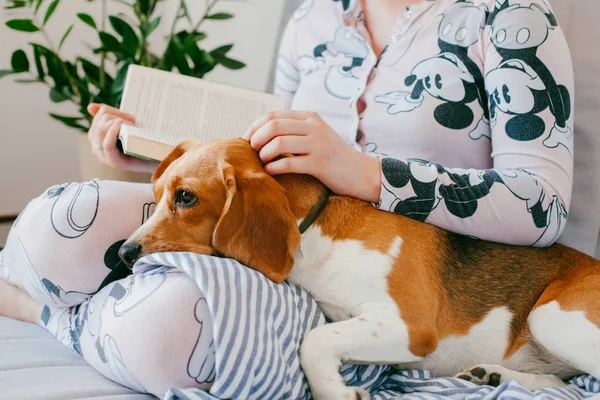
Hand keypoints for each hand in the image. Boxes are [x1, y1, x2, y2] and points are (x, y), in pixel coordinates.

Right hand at [87, 103, 157, 172]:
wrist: (159, 160)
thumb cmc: (143, 142)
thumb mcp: (126, 125)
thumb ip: (110, 115)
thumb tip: (90, 107)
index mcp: (98, 138)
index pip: (99, 117)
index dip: (114, 111)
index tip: (131, 117)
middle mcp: (97, 148)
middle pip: (99, 124)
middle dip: (117, 117)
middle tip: (134, 122)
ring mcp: (104, 157)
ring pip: (100, 132)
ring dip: (116, 123)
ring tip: (132, 126)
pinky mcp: (114, 162)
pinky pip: (106, 145)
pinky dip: (113, 132)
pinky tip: (121, 126)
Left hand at [244, 111, 380, 202]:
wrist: (362, 173)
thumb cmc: (333, 157)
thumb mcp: (316, 136)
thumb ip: (294, 131)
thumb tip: (259, 134)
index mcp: (310, 117)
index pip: (273, 115)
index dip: (254, 127)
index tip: (247, 141)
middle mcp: (315, 127)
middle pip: (273, 126)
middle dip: (256, 139)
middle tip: (252, 152)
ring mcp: (319, 144)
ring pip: (278, 143)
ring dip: (264, 154)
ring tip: (262, 163)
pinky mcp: (321, 164)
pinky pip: (289, 163)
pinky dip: (274, 168)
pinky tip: (271, 172)